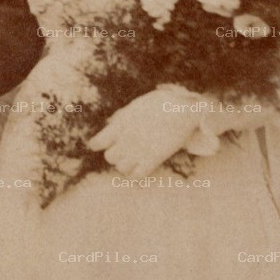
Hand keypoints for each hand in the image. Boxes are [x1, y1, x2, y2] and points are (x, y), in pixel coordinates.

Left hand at [86, 88, 201, 179]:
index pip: (98, 142)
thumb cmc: (162, 103)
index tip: (99, 145)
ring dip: (125, 165)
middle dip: (114, 155)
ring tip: (132, 160)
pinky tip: (141, 167)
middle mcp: (126, 139)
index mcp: (121, 124)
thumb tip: (110, 123)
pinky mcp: (152, 160)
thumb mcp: (136, 105)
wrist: (182, 110)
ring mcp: (138, 151)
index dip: (97, 145)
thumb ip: (122, 116)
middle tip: (122, 151)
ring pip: (120, 168)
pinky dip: (136, 174)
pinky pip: (136, 176)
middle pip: (109, 157)